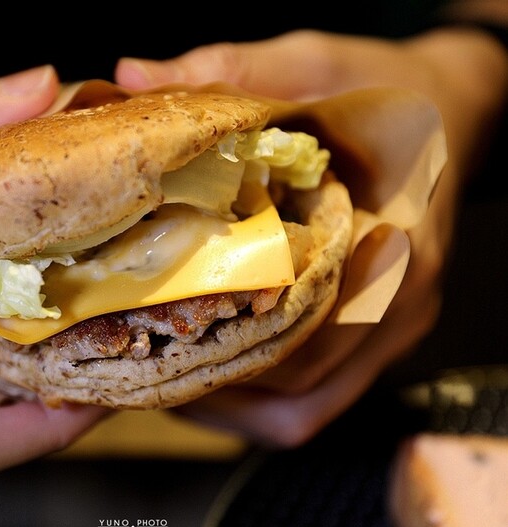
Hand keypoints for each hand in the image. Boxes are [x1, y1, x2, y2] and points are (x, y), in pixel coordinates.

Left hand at [115, 28, 507, 445]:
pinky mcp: (376, 339)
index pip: (308, 322)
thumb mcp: (315, 64)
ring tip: (161, 376)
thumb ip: (232, 71)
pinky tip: (206, 377)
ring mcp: (390, 329)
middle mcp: (400, 302)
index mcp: (396, 236)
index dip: (228, 340)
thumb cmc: (384, 91)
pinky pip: (314, 398)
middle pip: (302, 381)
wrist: (449, 113)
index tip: (157, 330)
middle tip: (138, 359)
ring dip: (229, 402)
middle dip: (213, 381)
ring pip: (305, 405)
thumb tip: (133, 75)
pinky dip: (254, 401)